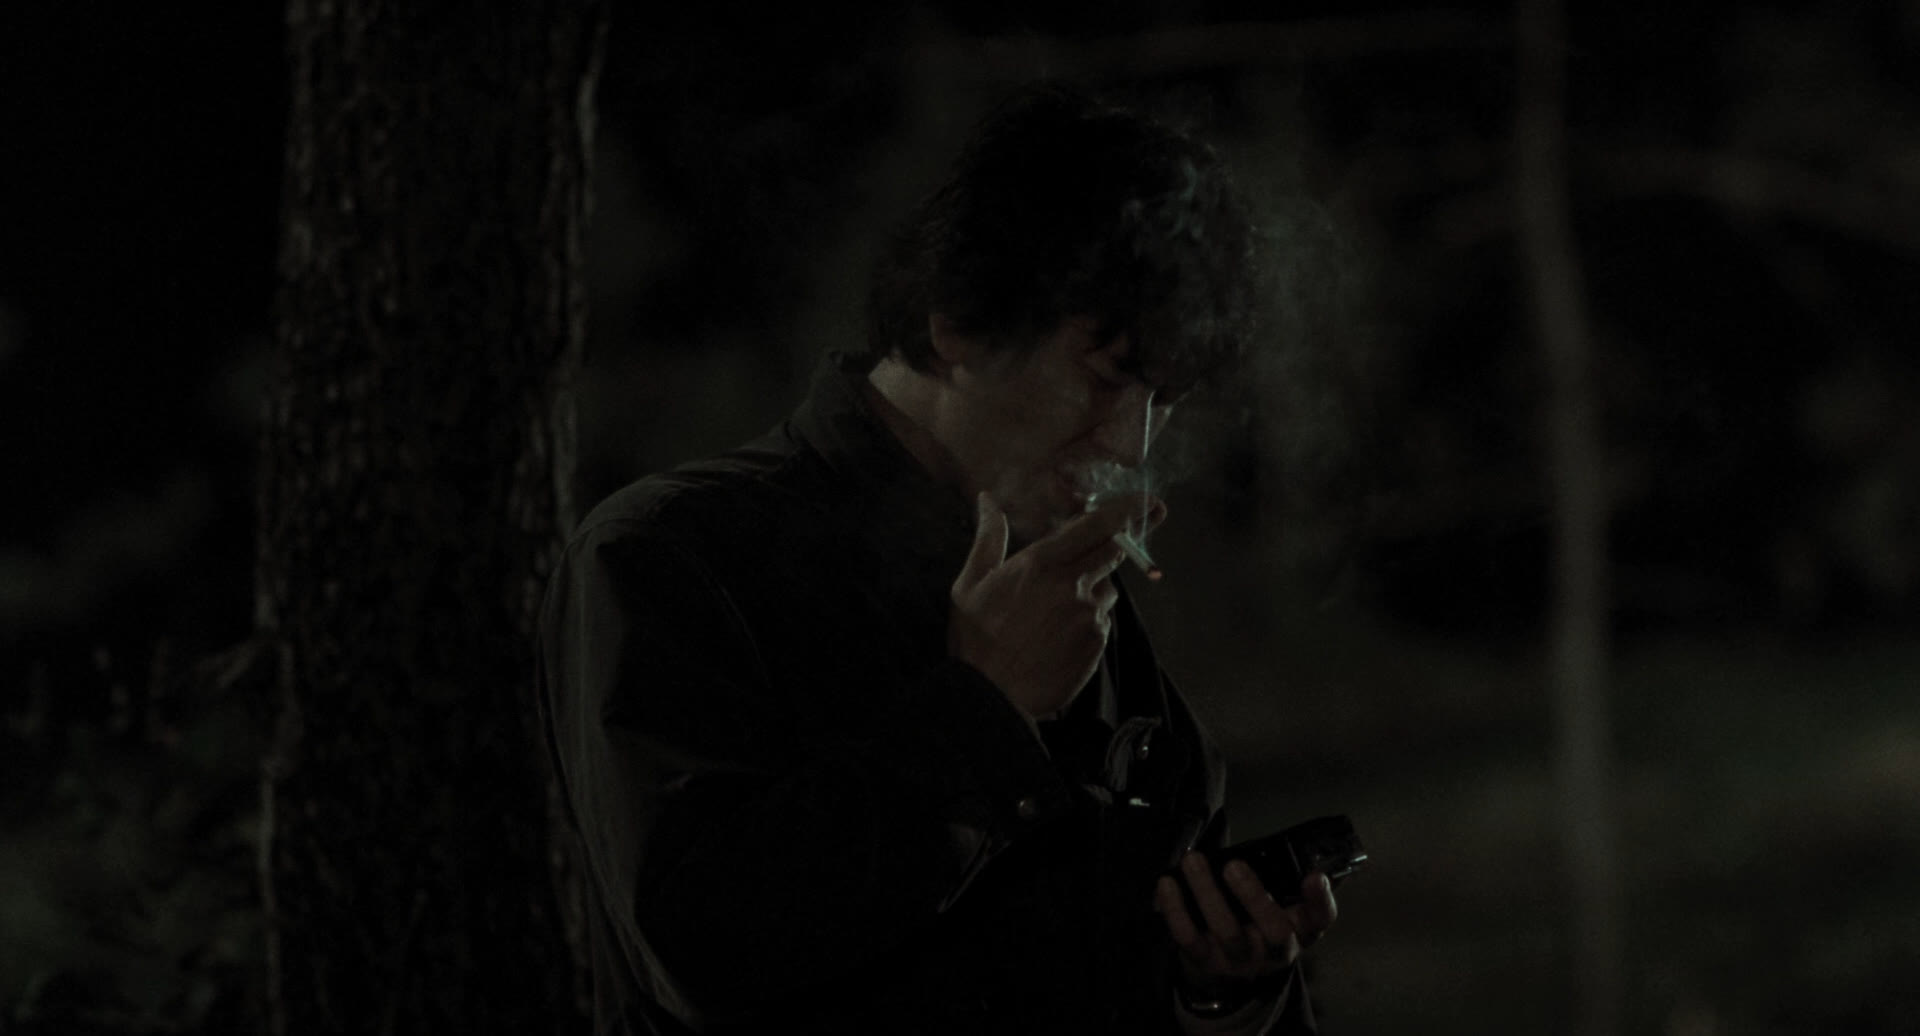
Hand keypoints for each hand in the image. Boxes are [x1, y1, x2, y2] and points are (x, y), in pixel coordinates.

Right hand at [947, 492, 1162, 720]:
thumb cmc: (975, 640)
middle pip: (1113, 551)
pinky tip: (1059, 638)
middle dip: (1112, 547)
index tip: (1150, 501)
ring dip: (1092, 590)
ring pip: (1107, 588)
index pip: (1097, 524)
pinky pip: (1103, 621)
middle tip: (1089, 560)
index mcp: (1040, 563)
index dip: (1128, 509)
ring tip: (1055, 615)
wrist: (991, 697)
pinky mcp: (1097, 642)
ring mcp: (1088, 614)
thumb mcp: (971, 584)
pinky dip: (1089, 622)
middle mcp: (1071, 583)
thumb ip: (988, 538)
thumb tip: (987, 501)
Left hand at [1154, 853, 1337, 994]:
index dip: (1321, 900)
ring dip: (1207, 892)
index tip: (1314, 876)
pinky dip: (1175, 910)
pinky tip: (1167, 883)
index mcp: (1301, 930)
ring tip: (1193, 860)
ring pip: (1228, 931)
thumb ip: (1292, 881)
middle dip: (1254, 897)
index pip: (1321, 919)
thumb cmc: (1259, 923)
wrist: (1228, 972)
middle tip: (1234, 865)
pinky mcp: (1206, 962)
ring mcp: (1240, 960)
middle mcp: (1275, 951)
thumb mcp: (1283, 907)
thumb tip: (1310, 848)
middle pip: (1275, 932)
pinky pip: (1189, 938)